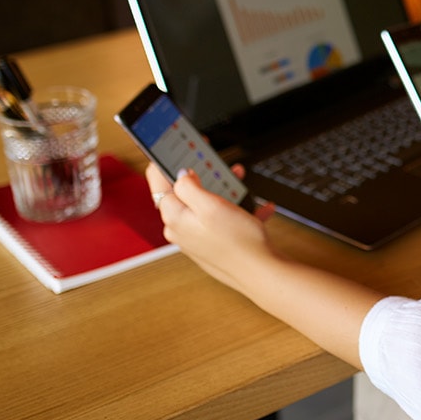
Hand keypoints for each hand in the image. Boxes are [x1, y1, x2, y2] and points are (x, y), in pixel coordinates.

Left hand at [146, 162, 277, 295]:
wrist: (262, 274)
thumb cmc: (238, 242)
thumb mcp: (210, 205)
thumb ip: (188, 186)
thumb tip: (180, 174)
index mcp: (175, 217)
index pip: (158, 182)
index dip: (166, 160)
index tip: (176, 145)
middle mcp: (181, 230)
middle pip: (182, 193)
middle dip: (200, 174)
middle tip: (212, 162)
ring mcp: (196, 239)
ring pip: (204, 205)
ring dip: (221, 190)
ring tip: (238, 181)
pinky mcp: (213, 245)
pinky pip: (222, 221)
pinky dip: (237, 211)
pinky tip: (256, 207)